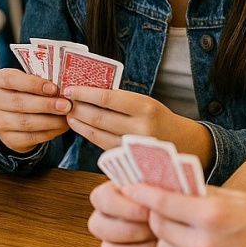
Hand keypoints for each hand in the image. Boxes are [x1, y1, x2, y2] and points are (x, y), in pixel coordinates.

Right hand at [0, 67, 70, 152]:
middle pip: (18, 103)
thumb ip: (41, 82)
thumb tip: (63, 88)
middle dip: (46, 104)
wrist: (14, 117)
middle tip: (66, 105)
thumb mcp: (28, 81)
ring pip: (25, 122)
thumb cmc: (26, 92)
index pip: (10, 80)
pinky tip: (61, 127)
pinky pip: (30, 137)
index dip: (33, 84)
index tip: (53, 88)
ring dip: (50, 121)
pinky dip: (49, 133)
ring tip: (66, 117)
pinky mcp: (7, 139)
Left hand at [63, 86, 210, 164]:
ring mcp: (133, 146)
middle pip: (98, 116)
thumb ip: (120, 99)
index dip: (84, 93)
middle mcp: (139, 128)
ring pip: (97, 132)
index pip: (107, 98)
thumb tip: (86, 91)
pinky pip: (102, 144)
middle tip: (63, 101)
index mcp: (145, 107)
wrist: (181, 142)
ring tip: (68, 113)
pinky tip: (80, 127)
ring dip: (78, 122)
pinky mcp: (128, 158)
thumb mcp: (145, 102)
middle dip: (77, 108)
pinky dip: (88, 134)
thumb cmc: (159, 117)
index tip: (69, 88)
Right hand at [88, 180, 168, 246]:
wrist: (188, 230)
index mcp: (112, 196)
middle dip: (131, 230)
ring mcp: (111, 246)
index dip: (121, 206)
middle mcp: (105, 221)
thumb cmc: (176, 206)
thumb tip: (151, 195)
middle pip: (98, 226)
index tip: (147, 211)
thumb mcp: (168, 191)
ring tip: (161, 244)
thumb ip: (155, 189)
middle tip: (155, 230)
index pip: (100, 198)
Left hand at [120, 183, 245, 246]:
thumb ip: (203, 194)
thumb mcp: (241, 200)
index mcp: (212, 216)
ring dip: (172, 241)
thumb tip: (171, 185)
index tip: (129, 188)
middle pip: (157, 226)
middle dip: (159, 217)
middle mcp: (203, 246)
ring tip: (194, 236)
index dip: (141, 193)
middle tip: (169, 212)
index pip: (160, 202)